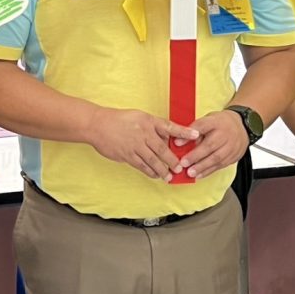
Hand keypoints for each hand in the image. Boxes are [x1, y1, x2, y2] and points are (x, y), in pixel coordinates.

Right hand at [85, 107, 199, 180]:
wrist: (98, 125)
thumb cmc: (119, 120)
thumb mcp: (139, 117)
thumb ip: (152, 128)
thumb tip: (166, 139)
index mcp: (148, 121)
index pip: (169, 127)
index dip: (184, 132)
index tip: (196, 135)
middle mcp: (143, 133)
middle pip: (162, 149)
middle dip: (173, 160)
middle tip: (180, 168)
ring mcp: (135, 145)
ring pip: (153, 160)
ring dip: (163, 170)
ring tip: (169, 176)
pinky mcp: (127, 155)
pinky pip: (142, 166)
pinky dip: (150, 172)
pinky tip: (156, 175)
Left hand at [175, 110, 248, 179]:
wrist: (242, 126)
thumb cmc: (220, 123)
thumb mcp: (208, 120)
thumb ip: (196, 129)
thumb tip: (180, 141)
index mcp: (215, 121)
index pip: (202, 126)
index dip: (189, 135)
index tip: (177, 142)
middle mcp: (224, 133)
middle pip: (209, 145)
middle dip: (195, 156)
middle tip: (183, 163)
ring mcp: (230, 146)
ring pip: (216, 158)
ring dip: (202, 166)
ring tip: (190, 172)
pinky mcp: (233, 156)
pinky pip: (220, 165)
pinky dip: (208, 171)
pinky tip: (199, 175)